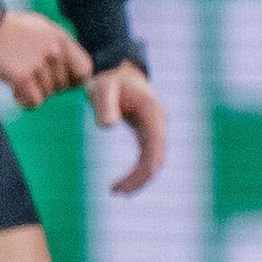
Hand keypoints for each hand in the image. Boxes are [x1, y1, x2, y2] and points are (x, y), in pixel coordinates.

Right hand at [0, 5, 92, 106]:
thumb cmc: (5, 27)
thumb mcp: (39, 27)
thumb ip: (57, 45)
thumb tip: (74, 70)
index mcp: (60, 37)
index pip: (84, 69)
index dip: (74, 80)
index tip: (61, 82)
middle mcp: (53, 50)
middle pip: (63, 86)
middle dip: (47, 87)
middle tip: (29, 78)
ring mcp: (38, 62)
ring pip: (47, 95)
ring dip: (31, 92)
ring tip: (16, 78)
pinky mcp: (21, 75)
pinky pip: (34, 101)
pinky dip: (23, 100)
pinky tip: (13, 89)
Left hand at [89, 62, 167, 195]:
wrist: (117, 69)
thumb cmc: (109, 78)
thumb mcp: (102, 88)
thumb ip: (104, 105)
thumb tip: (107, 127)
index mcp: (152, 113)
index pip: (154, 150)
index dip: (141, 171)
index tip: (121, 185)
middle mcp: (159, 122)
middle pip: (157, 159)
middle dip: (140, 179)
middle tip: (115, 193)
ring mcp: (155, 127)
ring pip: (154, 160)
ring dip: (140, 178)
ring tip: (117, 191)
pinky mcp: (148, 131)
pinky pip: (148, 156)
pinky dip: (139, 170)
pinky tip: (123, 181)